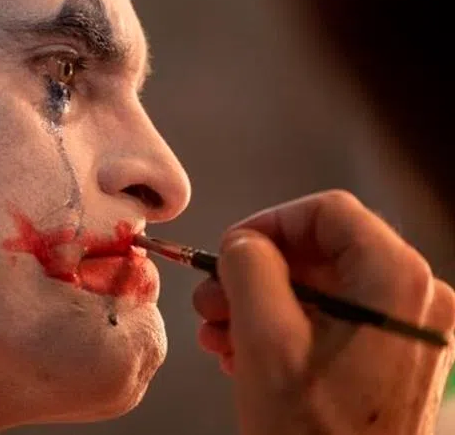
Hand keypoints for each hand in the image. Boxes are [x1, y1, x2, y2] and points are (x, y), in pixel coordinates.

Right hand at [192, 190, 454, 434]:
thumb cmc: (312, 433)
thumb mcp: (266, 339)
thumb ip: (250, 268)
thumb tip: (244, 243)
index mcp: (397, 283)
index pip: (327, 212)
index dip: (268, 224)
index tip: (228, 252)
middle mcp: (414, 299)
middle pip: (321, 251)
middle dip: (255, 273)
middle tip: (211, 301)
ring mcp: (405, 330)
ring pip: (320, 286)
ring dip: (260, 302)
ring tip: (218, 333)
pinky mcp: (390, 356)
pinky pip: (330, 318)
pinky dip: (283, 326)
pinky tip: (242, 351)